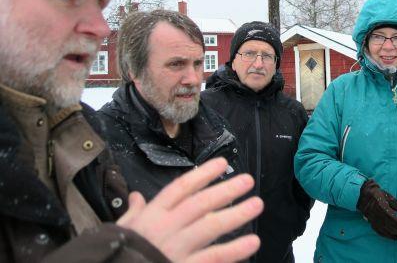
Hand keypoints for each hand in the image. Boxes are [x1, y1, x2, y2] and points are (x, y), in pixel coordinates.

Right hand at [117, 157, 262, 261]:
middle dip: (226, 190)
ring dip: (236, 215)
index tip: (222, 163)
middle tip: (248, 180)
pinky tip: (252, 242)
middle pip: (200, 204)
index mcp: (152, 215)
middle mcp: (166, 228)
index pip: (180, 188)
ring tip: (257, 204)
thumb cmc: (118, 252)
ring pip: (210, 227)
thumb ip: (134, 212)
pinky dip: (233, 251)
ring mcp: (176, 248)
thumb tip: (136, 196)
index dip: (203, 174)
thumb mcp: (121, 229)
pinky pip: (212, 258)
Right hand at [356, 179, 396, 239]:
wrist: (361, 194)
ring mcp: (372, 220)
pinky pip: (380, 231)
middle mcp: (376, 214)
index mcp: (381, 206)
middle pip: (391, 226)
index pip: (394, 219)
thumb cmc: (377, 193)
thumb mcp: (389, 196)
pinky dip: (388, 235)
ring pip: (386, 230)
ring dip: (396, 233)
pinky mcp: (371, 223)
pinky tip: (394, 237)